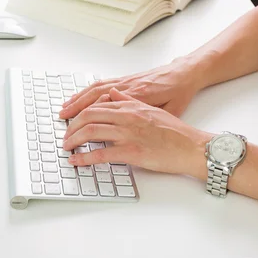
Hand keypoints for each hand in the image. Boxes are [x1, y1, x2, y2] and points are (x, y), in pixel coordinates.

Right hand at [59, 58, 202, 119]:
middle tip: (63, 123)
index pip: (106, 107)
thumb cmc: (180, 92)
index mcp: (139, 96)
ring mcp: (125, 82)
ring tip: (64, 110)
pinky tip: (78, 98)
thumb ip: (150, 117)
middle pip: (95, 98)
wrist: (186, 72)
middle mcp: (128, 87)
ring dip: (77, 99)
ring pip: (95, 89)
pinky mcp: (125, 79)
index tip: (78, 130)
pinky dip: (86, 91)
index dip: (90, 119)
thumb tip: (135, 128)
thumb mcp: (171, 110)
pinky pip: (101, 84)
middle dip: (76, 110)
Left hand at [63, 88, 210, 176]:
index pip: (96, 105)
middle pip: (88, 116)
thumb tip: (113, 95)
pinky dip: (84, 158)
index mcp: (130, 106)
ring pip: (90, 132)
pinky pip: (101, 154)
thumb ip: (130, 101)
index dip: (79, 113)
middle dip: (72, 126)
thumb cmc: (175, 132)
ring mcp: (128, 133)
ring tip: (67, 147)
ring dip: (73, 140)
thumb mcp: (152, 108)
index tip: (71, 121)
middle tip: (65, 136)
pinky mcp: (132, 151)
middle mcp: (127, 117)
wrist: (192, 146)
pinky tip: (76, 161)